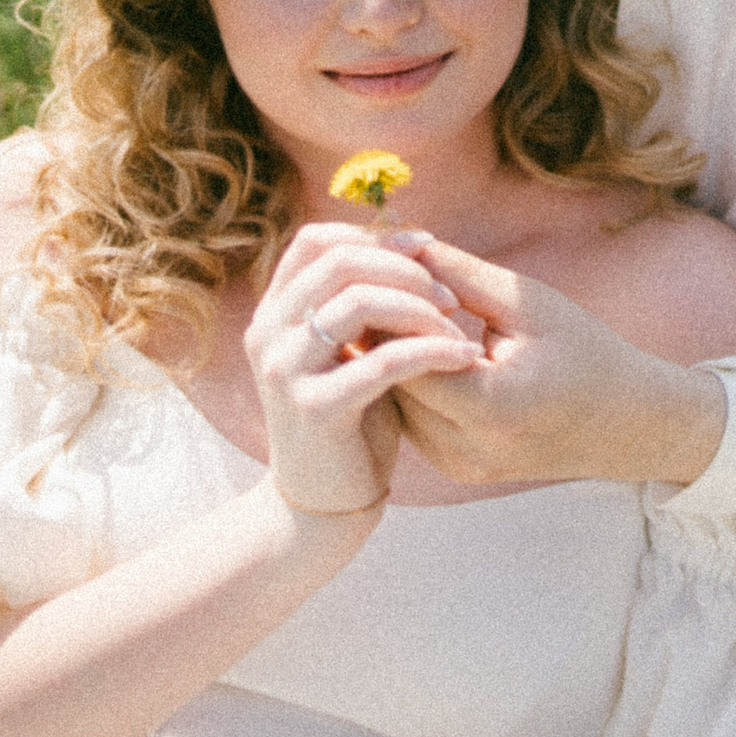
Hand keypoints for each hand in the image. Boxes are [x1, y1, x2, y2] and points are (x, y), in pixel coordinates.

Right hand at [245, 224, 483, 513]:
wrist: (323, 501)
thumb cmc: (350, 418)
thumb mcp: (350, 350)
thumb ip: (362, 305)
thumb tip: (406, 247)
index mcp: (276, 312)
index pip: (317, 241)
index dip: (376, 234)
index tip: (426, 247)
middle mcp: (269, 333)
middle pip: (340, 262)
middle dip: (406, 269)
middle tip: (451, 296)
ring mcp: (286, 370)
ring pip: (358, 303)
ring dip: (420, 308)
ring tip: (459, 331)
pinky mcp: (315, 409)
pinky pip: (382, 362)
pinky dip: (432, 352)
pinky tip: (466, 359)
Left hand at [390, 237, 726, 486]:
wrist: (628, 424)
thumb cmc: (586, 353)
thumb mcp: (527, 304)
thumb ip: (457, 274)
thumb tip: (394, 241)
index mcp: (491, 407)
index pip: (403, 354)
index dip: (389, 309)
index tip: (387, 270)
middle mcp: (467, 448)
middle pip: (390, 381)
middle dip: (382, 330)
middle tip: (378, 284)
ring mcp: (458, 465)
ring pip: (393, 400)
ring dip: (391, 357)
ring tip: (398, 312)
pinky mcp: (455, 467)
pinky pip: (412, 417)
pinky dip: (410, 380)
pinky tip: (419, 348)